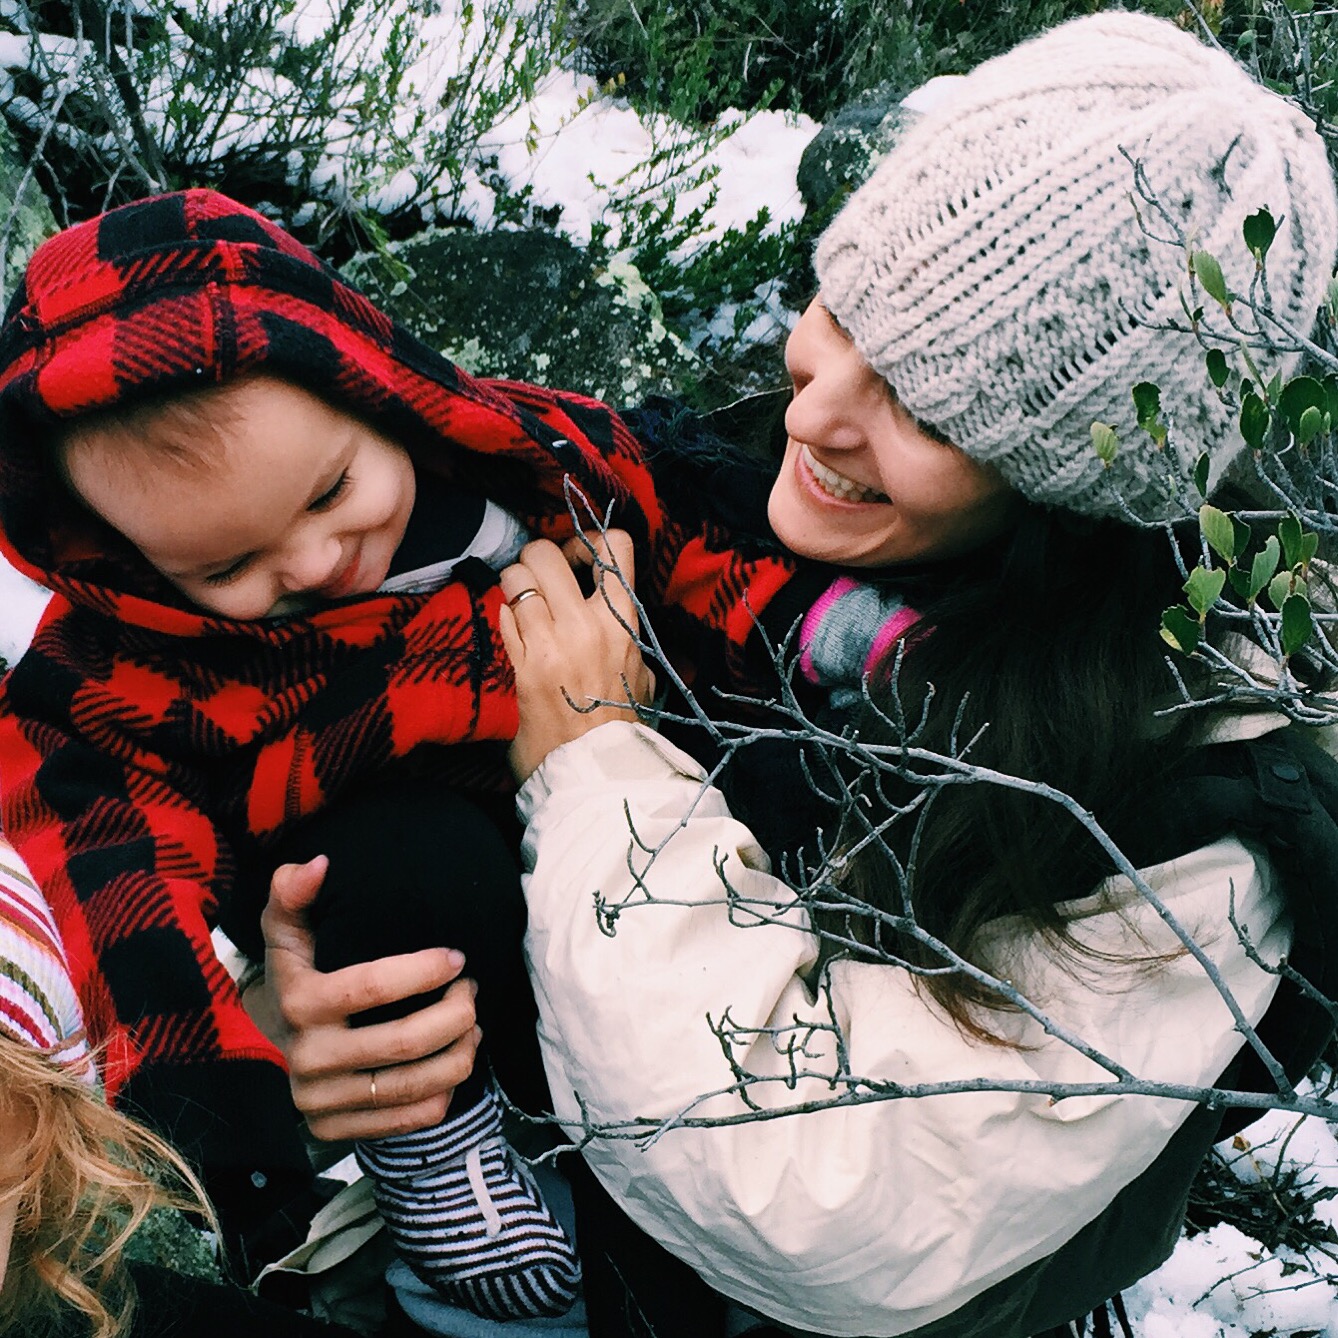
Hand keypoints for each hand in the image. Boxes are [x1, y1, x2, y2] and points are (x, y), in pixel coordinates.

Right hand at [258, 856, 481, 1140]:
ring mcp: (320, 1100)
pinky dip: (444, 1092)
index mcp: (299, 1001)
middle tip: (472, 991)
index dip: (423, 971)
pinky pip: (408, 1120)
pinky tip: (455, 1062)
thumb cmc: (295, 972)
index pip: (371, 987)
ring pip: (413, 1085)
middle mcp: (306, 1057)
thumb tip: (321, 864)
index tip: (457, 957)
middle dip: (455, 1014)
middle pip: (403, 1042)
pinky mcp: (335, 1130)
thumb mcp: (286, 928)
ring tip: (474, 1024)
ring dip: (460, 1053)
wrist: (267, 1038)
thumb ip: (294, 891)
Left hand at [499, 530, 654, 783]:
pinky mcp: (521, 665)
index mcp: (624, 621)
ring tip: (523, 606)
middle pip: (545, 552)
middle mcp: (586, 624)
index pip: (614, 546)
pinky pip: (504, 616)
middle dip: (536, 559)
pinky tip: (517, 634)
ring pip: (514, 579)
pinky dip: (506, 616)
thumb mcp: (644, 675)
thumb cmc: (624, 726)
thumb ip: (629, 636)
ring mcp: (549, 643)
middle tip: (540, 580)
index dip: (588, 542)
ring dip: (513, 587)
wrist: (597, 773)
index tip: (580, 562)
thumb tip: (618, 609)